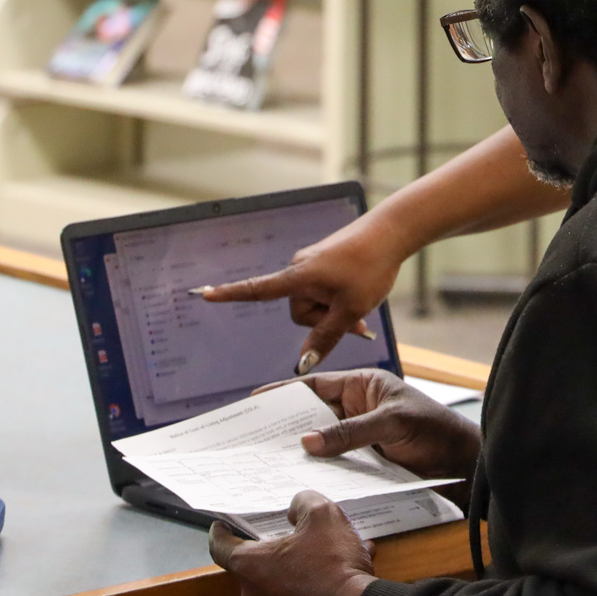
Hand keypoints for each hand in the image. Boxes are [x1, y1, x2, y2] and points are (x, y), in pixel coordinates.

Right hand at [196, 214, 407, 370]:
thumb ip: (325, 337)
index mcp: (298, 276)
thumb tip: (302, 363)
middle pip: (299, 312)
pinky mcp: (323, 263)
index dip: (230, 294)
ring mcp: (311, 264)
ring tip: (361, 301)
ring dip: (334, 310)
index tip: (204, 294)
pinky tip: (359, 294)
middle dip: (324, 320)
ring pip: (314, 304)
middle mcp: (298, 268)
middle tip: (355, 316)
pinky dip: (338, 299)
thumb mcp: (350, 309)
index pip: (257, 289)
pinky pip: (323, 291)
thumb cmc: (370, 267)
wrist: (392, 232)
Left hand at [208, 491, 376, 595]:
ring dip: (306, 563)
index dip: (220, 533)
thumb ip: (303, 503)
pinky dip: (319, 582)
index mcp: (250, 565)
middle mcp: (254, 594)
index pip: (221, 547)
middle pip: (258, 564)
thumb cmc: (331, 564)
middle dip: (278, 546)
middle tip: (297, 531)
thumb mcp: (322, 516)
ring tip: (339, 548)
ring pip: (286, 580)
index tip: (220, 526)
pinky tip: (350, 569)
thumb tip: (296, 509)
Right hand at [266, 369, 480, 479]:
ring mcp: (358, 435)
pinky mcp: (363, 460)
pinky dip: (317, 467)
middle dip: (285, 424)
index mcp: (364, 386)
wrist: (461, 464)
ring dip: (299, 449)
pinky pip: (333, 461)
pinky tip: (297, 477)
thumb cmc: (435, 430)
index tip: (256, 400)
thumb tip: (307, 441)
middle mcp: (357, 408)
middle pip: (313, 414)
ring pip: (321, 440)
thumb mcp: (392, 423)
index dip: (286, 392)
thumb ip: (351, 431)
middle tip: (252, 437)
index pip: (317, 385)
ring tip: (266, 460)